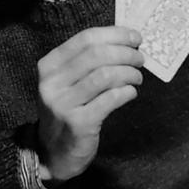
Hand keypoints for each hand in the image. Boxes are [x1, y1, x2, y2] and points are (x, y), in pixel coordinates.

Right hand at [35, 26, 143, 188]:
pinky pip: (110, 99)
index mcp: (49, 65)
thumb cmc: (67, 111)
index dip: (115, 35)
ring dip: (129, 73)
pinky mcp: (78, 124)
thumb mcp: (67, 83)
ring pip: (104, 75)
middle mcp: (52, 83)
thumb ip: (87, 61)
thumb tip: (124, 40)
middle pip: (96, 55)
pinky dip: (126, 92)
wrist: (53, 153)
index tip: (136, 37)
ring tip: (137, 77)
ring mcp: (63, 104)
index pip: (85, 39)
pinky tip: (130, 93)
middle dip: (125, 53)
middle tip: (140, 59)